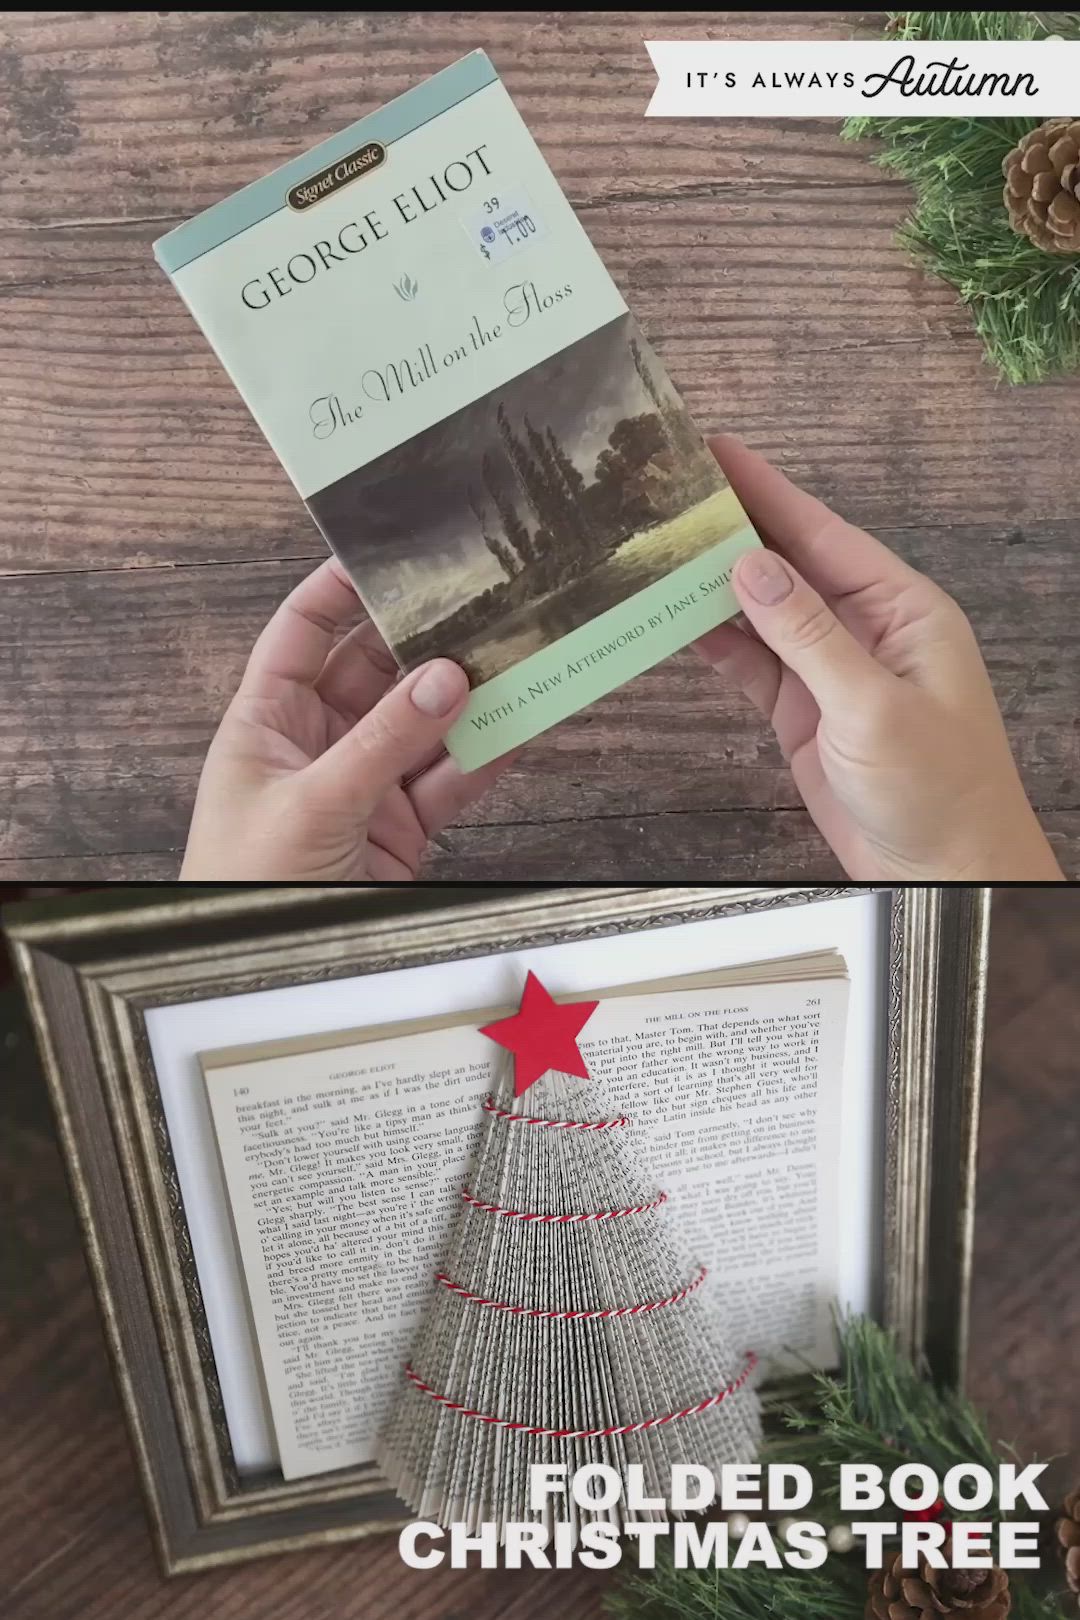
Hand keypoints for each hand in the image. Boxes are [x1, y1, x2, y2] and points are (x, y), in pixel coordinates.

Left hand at [180, 558, 508, 879]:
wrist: (263, 971)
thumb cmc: (245, 885)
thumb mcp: (311, 802)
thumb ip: (383, 740)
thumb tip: (444, 677)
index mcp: (269, 718)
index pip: (304, 630)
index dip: (342, 587)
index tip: (392, 549)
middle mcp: (319, 741)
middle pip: (378, 668)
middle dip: (425, 636)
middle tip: (478, 595)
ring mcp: (365, 782)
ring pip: (424, 721)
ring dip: (467, 693)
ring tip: (517, 649)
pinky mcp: (402, 826)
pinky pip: (450, 777)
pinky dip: (486, 754)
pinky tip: (521, 722)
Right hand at [696, 436, 1062, 880]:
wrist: (942, 873)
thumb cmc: (939, 790)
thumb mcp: (874, 706)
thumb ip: (810, 635)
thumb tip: (751, 567)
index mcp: (901, 609)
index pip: (823, 533)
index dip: (767, 491)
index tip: (716, 452)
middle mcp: (865, 628)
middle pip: (786, 564)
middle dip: (731, 530)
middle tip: (668, 493)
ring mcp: (831, 670)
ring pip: (761, 613)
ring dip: (712, 589)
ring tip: (655, 551)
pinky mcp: (803, 712)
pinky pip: (752, 665)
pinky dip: (715, 645)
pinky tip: (677, 623)